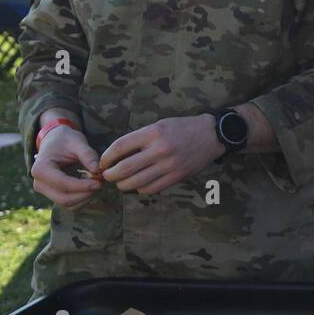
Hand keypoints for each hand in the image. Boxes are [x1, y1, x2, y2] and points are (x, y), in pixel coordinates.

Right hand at [31, 123, 102, 208]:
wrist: (55, 141)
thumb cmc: (65, 140)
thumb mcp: (77, 141)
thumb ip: (88, 154)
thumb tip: (98, 170)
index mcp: (41, 169)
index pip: (63, 184)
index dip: (83, 186)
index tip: (100, 182)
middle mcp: (39, 183)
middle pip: (64, 199)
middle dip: (85, 194)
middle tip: (101, 183)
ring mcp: (45, 191)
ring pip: (67, 204)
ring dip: (85, 198)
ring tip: (97, 183)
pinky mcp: (53, 195)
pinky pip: (69, 204)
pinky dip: (82, 199)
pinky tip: (91, 187)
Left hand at [99, 114, 221, 194]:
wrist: (211, 135)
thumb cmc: (182, 128)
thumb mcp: (159, 125)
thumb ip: (139, 139)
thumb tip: (116, 156)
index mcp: (153, 133)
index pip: (119, 147)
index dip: (106, 157)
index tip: (102, 162)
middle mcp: (160, 149)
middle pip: (124, 169)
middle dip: (110, 175)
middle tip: (107, 175)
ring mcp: (169, 165)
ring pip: (135, 183)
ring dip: (123, 185)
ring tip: (122, 181)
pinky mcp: (177, 177)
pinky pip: (150, 189)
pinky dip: (140, 189)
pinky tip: (140, 184)